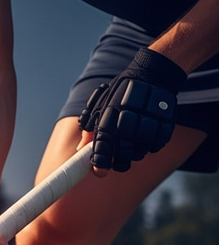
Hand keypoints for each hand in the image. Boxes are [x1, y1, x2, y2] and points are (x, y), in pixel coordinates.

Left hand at [78, 48, 186, 172]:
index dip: (100, 166)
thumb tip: (80, 149)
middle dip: (119, 162)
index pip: (102, 154)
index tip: (100, 169)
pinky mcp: (164, 127)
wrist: (152, 75)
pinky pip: (155, 147)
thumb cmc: (120, 94)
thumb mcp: (99, 107)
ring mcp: (147, 128)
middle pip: (122, 160)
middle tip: (119, 156)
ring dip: (135, 152)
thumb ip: (88, 129)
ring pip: (138, 155)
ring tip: (134, 139)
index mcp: (108, 122)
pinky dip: (150, 145)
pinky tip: (146, 134)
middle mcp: (128, 127)